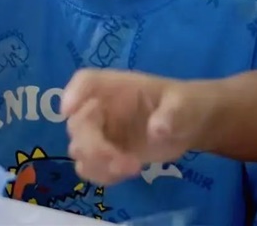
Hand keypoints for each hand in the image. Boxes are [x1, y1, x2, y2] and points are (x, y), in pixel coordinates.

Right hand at [61, 69, 214, 184]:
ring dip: (98, 163)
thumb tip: (157, 130)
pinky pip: (89, 167)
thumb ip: (172, 114)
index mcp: (114, 86)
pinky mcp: (105, 154)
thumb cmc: (183, 105)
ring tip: (132, 169)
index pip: (85, 81)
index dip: (71, 93)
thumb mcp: (183, 105)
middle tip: (125, 164)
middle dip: (94, 147)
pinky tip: (125, 174)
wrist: (189, 124)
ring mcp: (100, 132)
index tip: (67, 112)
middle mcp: (100, 106)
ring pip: (79, 148)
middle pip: (77, 123)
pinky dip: (101, 175)